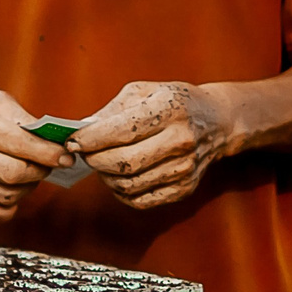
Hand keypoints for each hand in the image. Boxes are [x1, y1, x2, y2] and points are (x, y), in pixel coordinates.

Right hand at [0, 83, 68, 221]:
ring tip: (32, 171)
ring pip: (6, 195)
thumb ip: (22, 119)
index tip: (66, 154)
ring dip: (29, 187)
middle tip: (52, 163)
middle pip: (14, 174)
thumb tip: (54, 143)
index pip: (19, 144)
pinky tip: (14, 186)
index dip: (49, 153)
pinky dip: (12, 202)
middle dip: (42, 171)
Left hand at [69, 81, 232, 210]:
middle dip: (95, 160)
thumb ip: (111, 111)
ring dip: (106, 177)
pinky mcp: (184, 189)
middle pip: (124, 162)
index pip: (122, 130)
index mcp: (170, 109)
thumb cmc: (175, 102)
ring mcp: (185, 168)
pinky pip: (141, 200)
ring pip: (130, 184)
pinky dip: (121, 192)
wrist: (218, 122)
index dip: (91, 139)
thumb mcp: (145, 91)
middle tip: (83, 153)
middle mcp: (181, 140)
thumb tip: (81, 131)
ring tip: (101, 164)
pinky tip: (118, 177)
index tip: (73, 140)